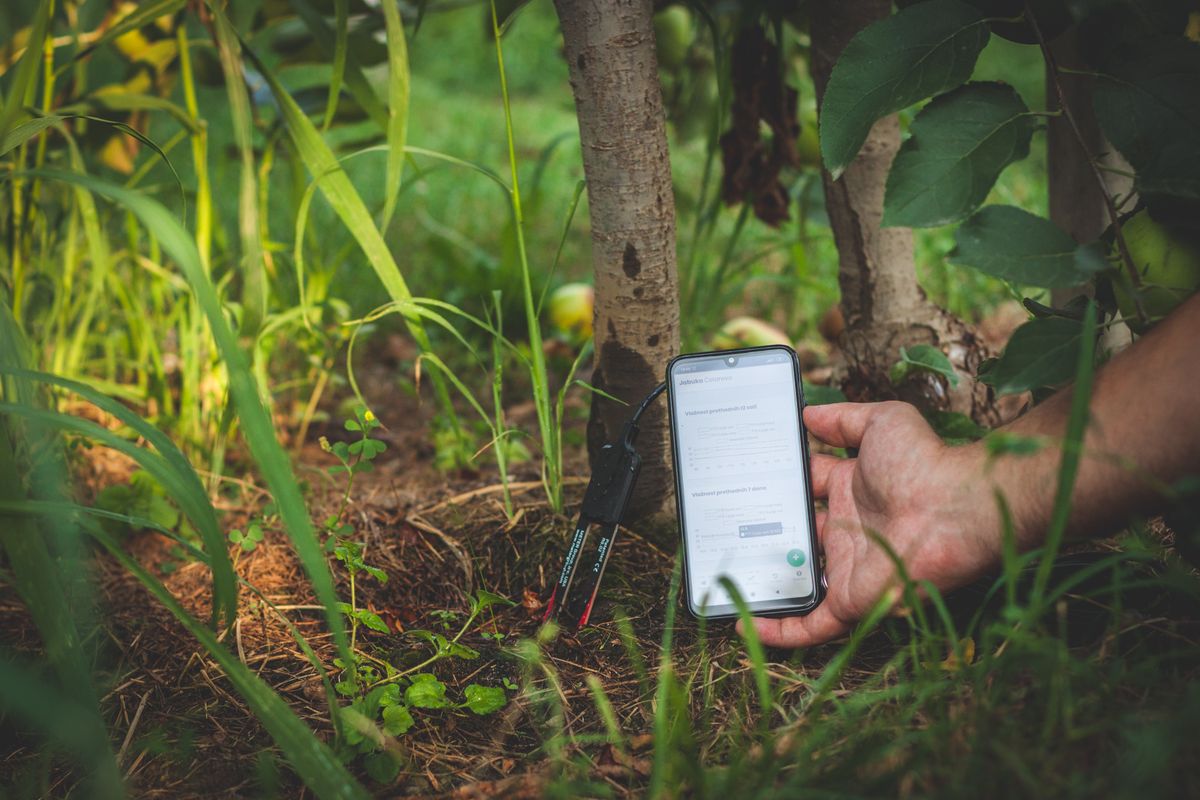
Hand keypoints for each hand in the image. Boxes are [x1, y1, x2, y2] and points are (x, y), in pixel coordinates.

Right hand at [738, 402, 1001, 647]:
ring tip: (723, 574)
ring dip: (765, 580)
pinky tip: (748, 623)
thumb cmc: (924, 462)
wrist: (955, 511)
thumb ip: (842, 418)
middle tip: (719, 526)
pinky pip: (811, 624)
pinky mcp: (850, 600)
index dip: (776, 483)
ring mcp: (846, 567)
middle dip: (761, 532)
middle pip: (794, 535)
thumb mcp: (880, 423)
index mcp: (850, 490)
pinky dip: (780, 629)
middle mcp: (846, 531)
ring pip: (796, 579)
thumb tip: (808, 413)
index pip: (804, 488)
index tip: (741, 479)